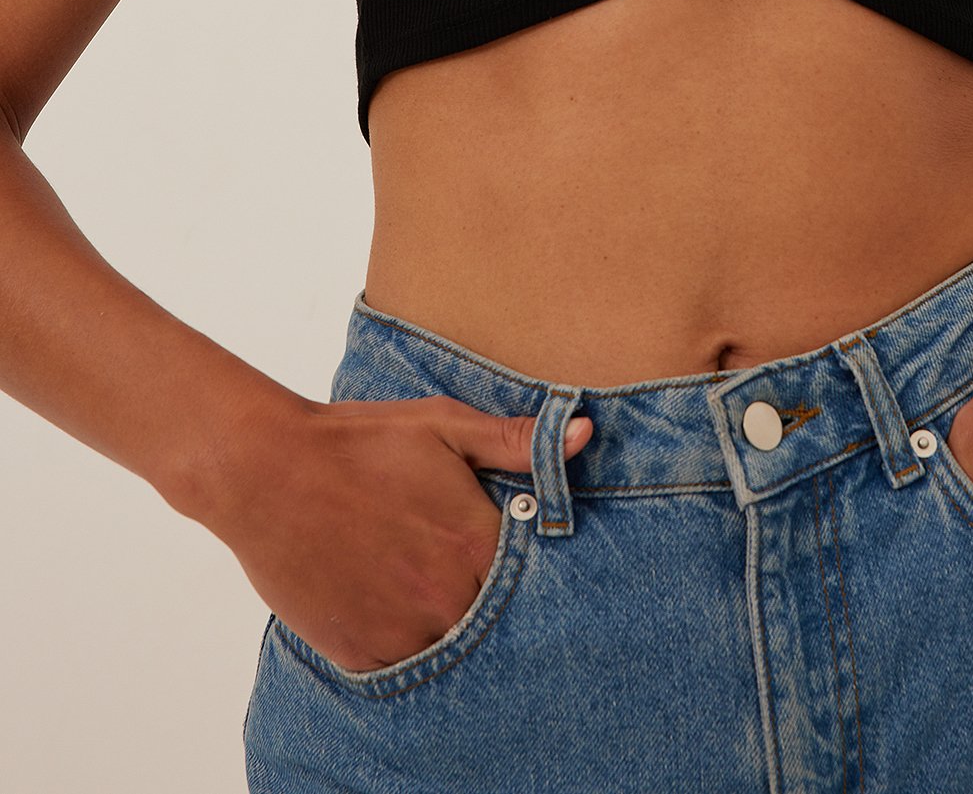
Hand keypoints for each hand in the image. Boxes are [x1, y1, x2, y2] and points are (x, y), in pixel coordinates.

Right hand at [209, 394, 593, 672]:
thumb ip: (516, 440)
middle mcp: (448, 598)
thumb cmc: (359, 441)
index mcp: (476, 543)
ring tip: (415, 580)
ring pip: (449, 644)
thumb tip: (586, 434)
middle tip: (450, 563)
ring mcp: (403, 632)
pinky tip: (387, 601)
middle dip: (482, 594)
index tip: (503, 548)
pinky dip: (402, 641)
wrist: (268, 472)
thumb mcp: (443, 426)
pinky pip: (402, 665)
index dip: (521, 563)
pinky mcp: (361, 654)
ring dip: (442, 620)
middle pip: (492, 616)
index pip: (530, 575)